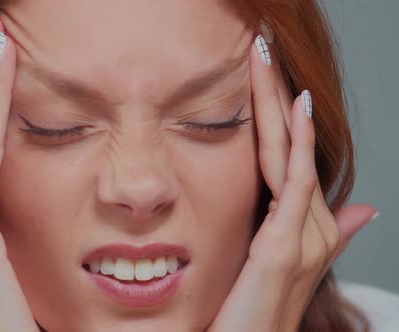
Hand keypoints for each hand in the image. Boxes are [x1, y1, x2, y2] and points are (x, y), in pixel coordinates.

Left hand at [206, 35, 377, 331]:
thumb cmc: (249, 314)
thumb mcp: (276, 266)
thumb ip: (316, 235)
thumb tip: (360, 211)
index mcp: (297, 226)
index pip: (284, 155)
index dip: (276, 112)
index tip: (263, 73)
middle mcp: (309, 227)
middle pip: (289, 146)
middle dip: (276, 95)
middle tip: (264, 46)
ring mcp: (301, 236)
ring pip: (291, 154)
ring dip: (281, 102)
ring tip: (269, 57)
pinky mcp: (285, 247)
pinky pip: (293, 184)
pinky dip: (296, 144)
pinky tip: (295, 107)